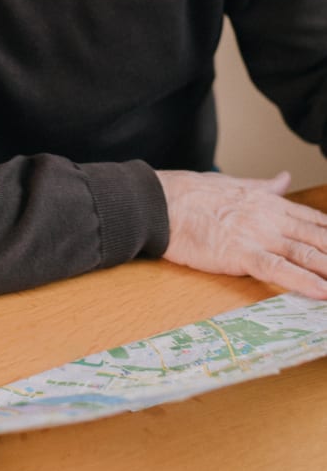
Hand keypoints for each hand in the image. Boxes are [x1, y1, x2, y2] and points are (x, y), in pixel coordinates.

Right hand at [158, 169, 326, 297]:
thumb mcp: (231, 182)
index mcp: (267, 200)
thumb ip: (263, 185)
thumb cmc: (187, 193)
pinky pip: (279, 269)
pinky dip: (303, 282)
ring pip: (307, 254)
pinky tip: (322, 292)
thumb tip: (285, 177)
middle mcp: (269, 217)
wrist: (159, 202)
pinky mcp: (241, 253)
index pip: (313, 219)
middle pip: (319, 238)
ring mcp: (257, 235)